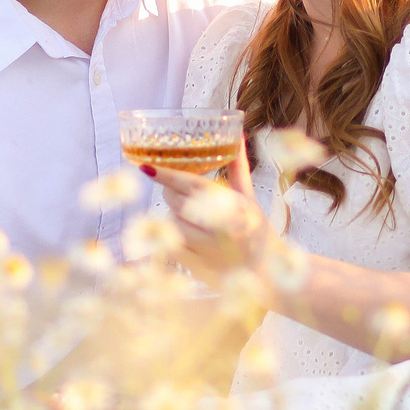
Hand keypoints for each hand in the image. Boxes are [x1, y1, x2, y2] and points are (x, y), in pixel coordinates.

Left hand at [146, 142, 272, 276]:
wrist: (264, 273)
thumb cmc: (256, 231)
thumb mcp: (250, 198)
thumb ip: (238, 168)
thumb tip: (236, 135)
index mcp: (237, 206)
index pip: (194, 185)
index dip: (168, 175)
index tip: (146, 167)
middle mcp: (222, 228)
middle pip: (177, 202)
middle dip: (172, 193)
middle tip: (179, 191)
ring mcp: (206, 250)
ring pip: (172, 222)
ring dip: (176, 215)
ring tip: (194, 218)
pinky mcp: (195, 266)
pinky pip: (171, 243)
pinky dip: (174, 235)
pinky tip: (190, 236)